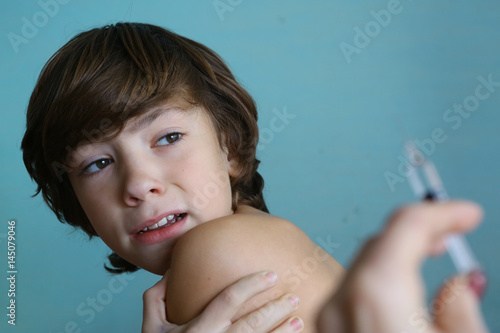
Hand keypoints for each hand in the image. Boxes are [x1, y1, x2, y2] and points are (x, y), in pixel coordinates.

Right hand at [142, 271, 302, 332]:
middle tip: (292, 297)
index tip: (270, 275)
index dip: (251, 285)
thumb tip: (170, 271)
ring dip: (282, 332)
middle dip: (275, 308)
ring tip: (298, 320)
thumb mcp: (152, 327)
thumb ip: (156, 298)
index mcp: (198, 328)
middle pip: (253, 322)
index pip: (229, 299)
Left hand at [317, 201, 488, 332]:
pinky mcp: (324, 332)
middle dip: (418, 232)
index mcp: (374, 294)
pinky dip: (378, 281)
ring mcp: (325, 319)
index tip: (466, 214)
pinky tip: (399, 288)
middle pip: (379, 244)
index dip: (442, 212)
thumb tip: (457, 287)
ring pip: (362, 267)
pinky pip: (350, 293)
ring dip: (397, 254)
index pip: (405, 225)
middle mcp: (338, 302)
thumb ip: (460, 310)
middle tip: (451, 231)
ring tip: (430, 252)